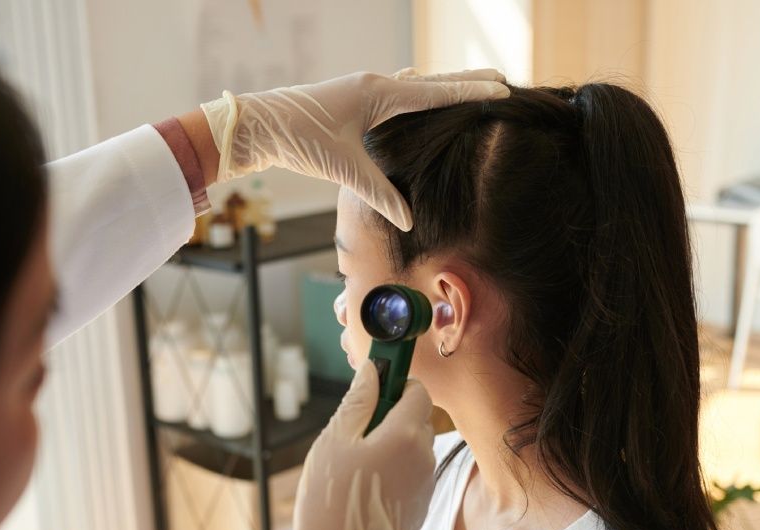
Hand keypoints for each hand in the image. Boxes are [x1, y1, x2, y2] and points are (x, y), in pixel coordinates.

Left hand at [201, 68, 508, 229]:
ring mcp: (363, 90)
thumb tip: (409, 221)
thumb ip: (380, 193)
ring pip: (414, 86)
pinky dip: (415, 93)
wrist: (258, 125)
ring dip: (442, 86)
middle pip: (431, 82)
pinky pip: (395, 93)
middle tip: (500, 77)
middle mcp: (374, 85)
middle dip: (465, 81)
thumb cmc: (299, 139)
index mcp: (378, 93)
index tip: (501, 88)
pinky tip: (416, 93)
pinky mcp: (352, 101)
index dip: (470, 91)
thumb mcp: (344, 169)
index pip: (436, 92)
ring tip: (467, 87)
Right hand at [290, 361, 435, 529]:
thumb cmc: (331, 497)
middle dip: (390, 417)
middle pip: (416, 419)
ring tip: (357, 466)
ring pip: (414, 447)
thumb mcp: (335, 440)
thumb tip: (373, 370)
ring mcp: (427, 483)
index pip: (417, 390)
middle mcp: (425, 457)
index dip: (396, 385)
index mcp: (406, 435)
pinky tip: (367, 487)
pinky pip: (413, 473)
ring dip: (392, 445)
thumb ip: (358, 401)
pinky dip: (395, 470)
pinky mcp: (422, 505)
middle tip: (355, 435)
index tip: (373, 392)